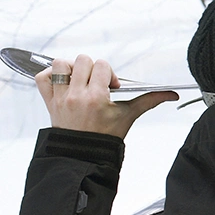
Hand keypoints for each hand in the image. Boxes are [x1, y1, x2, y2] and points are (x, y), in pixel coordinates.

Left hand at [35, 55, 177, 138]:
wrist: (83, 154)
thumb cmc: (105, 136)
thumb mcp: (129, 116)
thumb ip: (150, 100)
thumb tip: (172, 94)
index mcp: (96, 98)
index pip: (102, 65)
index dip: (109, 73)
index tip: (111, 87)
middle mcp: (76, 96)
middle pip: (82, 60)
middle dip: (92, 68)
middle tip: (96, 82)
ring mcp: (60, 98)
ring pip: (59, 64)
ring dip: (70, 68)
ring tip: (78, 80)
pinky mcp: (48, 101)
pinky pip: (41, 77)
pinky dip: (50, 75)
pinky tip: (63, 82)